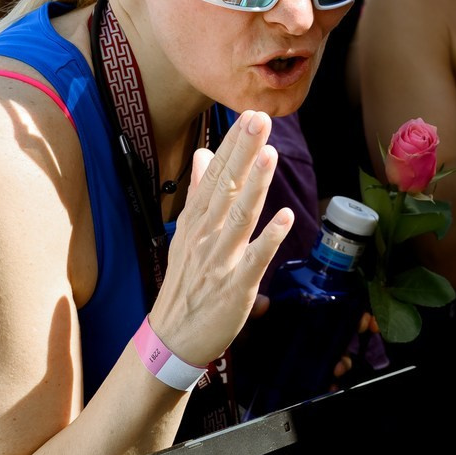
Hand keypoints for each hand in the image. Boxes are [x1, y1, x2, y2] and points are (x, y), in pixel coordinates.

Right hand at [149, 111, 294, 367]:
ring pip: (239, 218)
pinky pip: (253, 260)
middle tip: (258, 119)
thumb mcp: (185, 234)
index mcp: (195, 221)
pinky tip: (284, 217)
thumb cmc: (185, 283)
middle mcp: (204, 236)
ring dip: (255, 186)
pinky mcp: (234, 287)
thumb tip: (201, 154)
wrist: (171, 338)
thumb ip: (198, 193)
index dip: (232, 146)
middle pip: (226, 189)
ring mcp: (219, 261)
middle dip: (243, 153)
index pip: (214, 176)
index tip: (247, 116)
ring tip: (269, 155)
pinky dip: (268, 238)